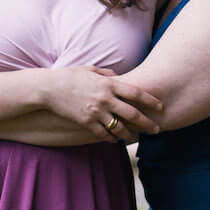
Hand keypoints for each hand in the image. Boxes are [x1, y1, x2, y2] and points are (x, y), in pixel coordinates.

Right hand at [42, 65, 165, 141]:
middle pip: (132, 114)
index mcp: (109, 83)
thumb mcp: (91, 69)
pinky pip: (103, 134)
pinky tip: (116, 140)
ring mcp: (96, 112)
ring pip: (119, 127)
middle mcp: (105, 98)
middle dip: (147, 123)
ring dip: (130, 134)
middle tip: (156, 129)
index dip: (151, 101)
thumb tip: (119, 77)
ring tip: (137, 138)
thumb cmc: (70, 76)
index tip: (161, 107)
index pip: (136, 93)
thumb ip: (107, 73)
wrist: (49, 88)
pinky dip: (111, 138)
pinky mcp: (86, 122)